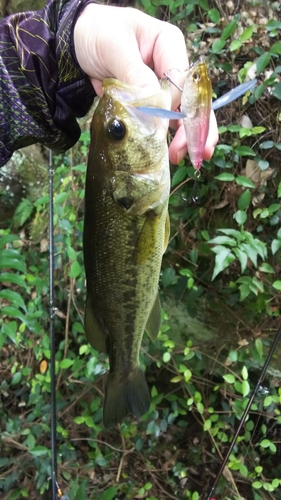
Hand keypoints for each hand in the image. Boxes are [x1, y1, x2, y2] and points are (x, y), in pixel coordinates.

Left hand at [74, 4, 217, 163]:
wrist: (77, 45)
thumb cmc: (97, 33)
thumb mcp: (113, 46)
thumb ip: (134, 72)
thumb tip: (153, 101)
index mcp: (168, 44)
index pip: (181, 78)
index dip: (175, 104)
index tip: (162, 124)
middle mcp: (171, 66)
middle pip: (191, 99)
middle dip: (194, 127)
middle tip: (190, 151)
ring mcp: (162, 87)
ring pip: (183, 115)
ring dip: (185, 138)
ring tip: (180, 157)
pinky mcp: (150, 104)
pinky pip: (163, 123)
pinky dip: (167, 139)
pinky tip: (169, 155)